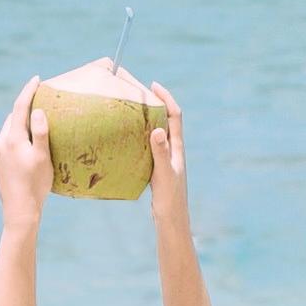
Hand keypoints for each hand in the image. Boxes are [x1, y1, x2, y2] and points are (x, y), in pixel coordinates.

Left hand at [0, 77, 49, 214]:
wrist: (19, 210)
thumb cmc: (35, 183)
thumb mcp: (42, 156)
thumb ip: (40, 132)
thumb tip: (37, 110)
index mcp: (12, 138)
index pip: (20, 107)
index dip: (28, 91)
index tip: (36, 79)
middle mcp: (0, 142)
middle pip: (13, 118)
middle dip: (25, 108)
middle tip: (40, 101)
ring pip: (8, 131)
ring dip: (19, 124)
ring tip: (34, 123)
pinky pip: (5, 144)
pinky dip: (15, 139)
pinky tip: (24, 146)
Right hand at [139, 87, 189, 218]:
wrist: (172, 220)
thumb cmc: (169, 198)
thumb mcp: (163, 174)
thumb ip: (160, 152)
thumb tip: (158, 129)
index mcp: (176, 149)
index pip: (175, 116)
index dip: (167, 98)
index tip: (154, 85)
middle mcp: (173, 151)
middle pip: (168, 121)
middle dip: (157, 104)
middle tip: (141, 92)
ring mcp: (166, 160)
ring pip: (159, 133)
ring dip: (150, 120)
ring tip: (133, 111)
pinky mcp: (158, 169)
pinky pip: (150, 147)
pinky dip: (142, 137)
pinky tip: (128, 140)